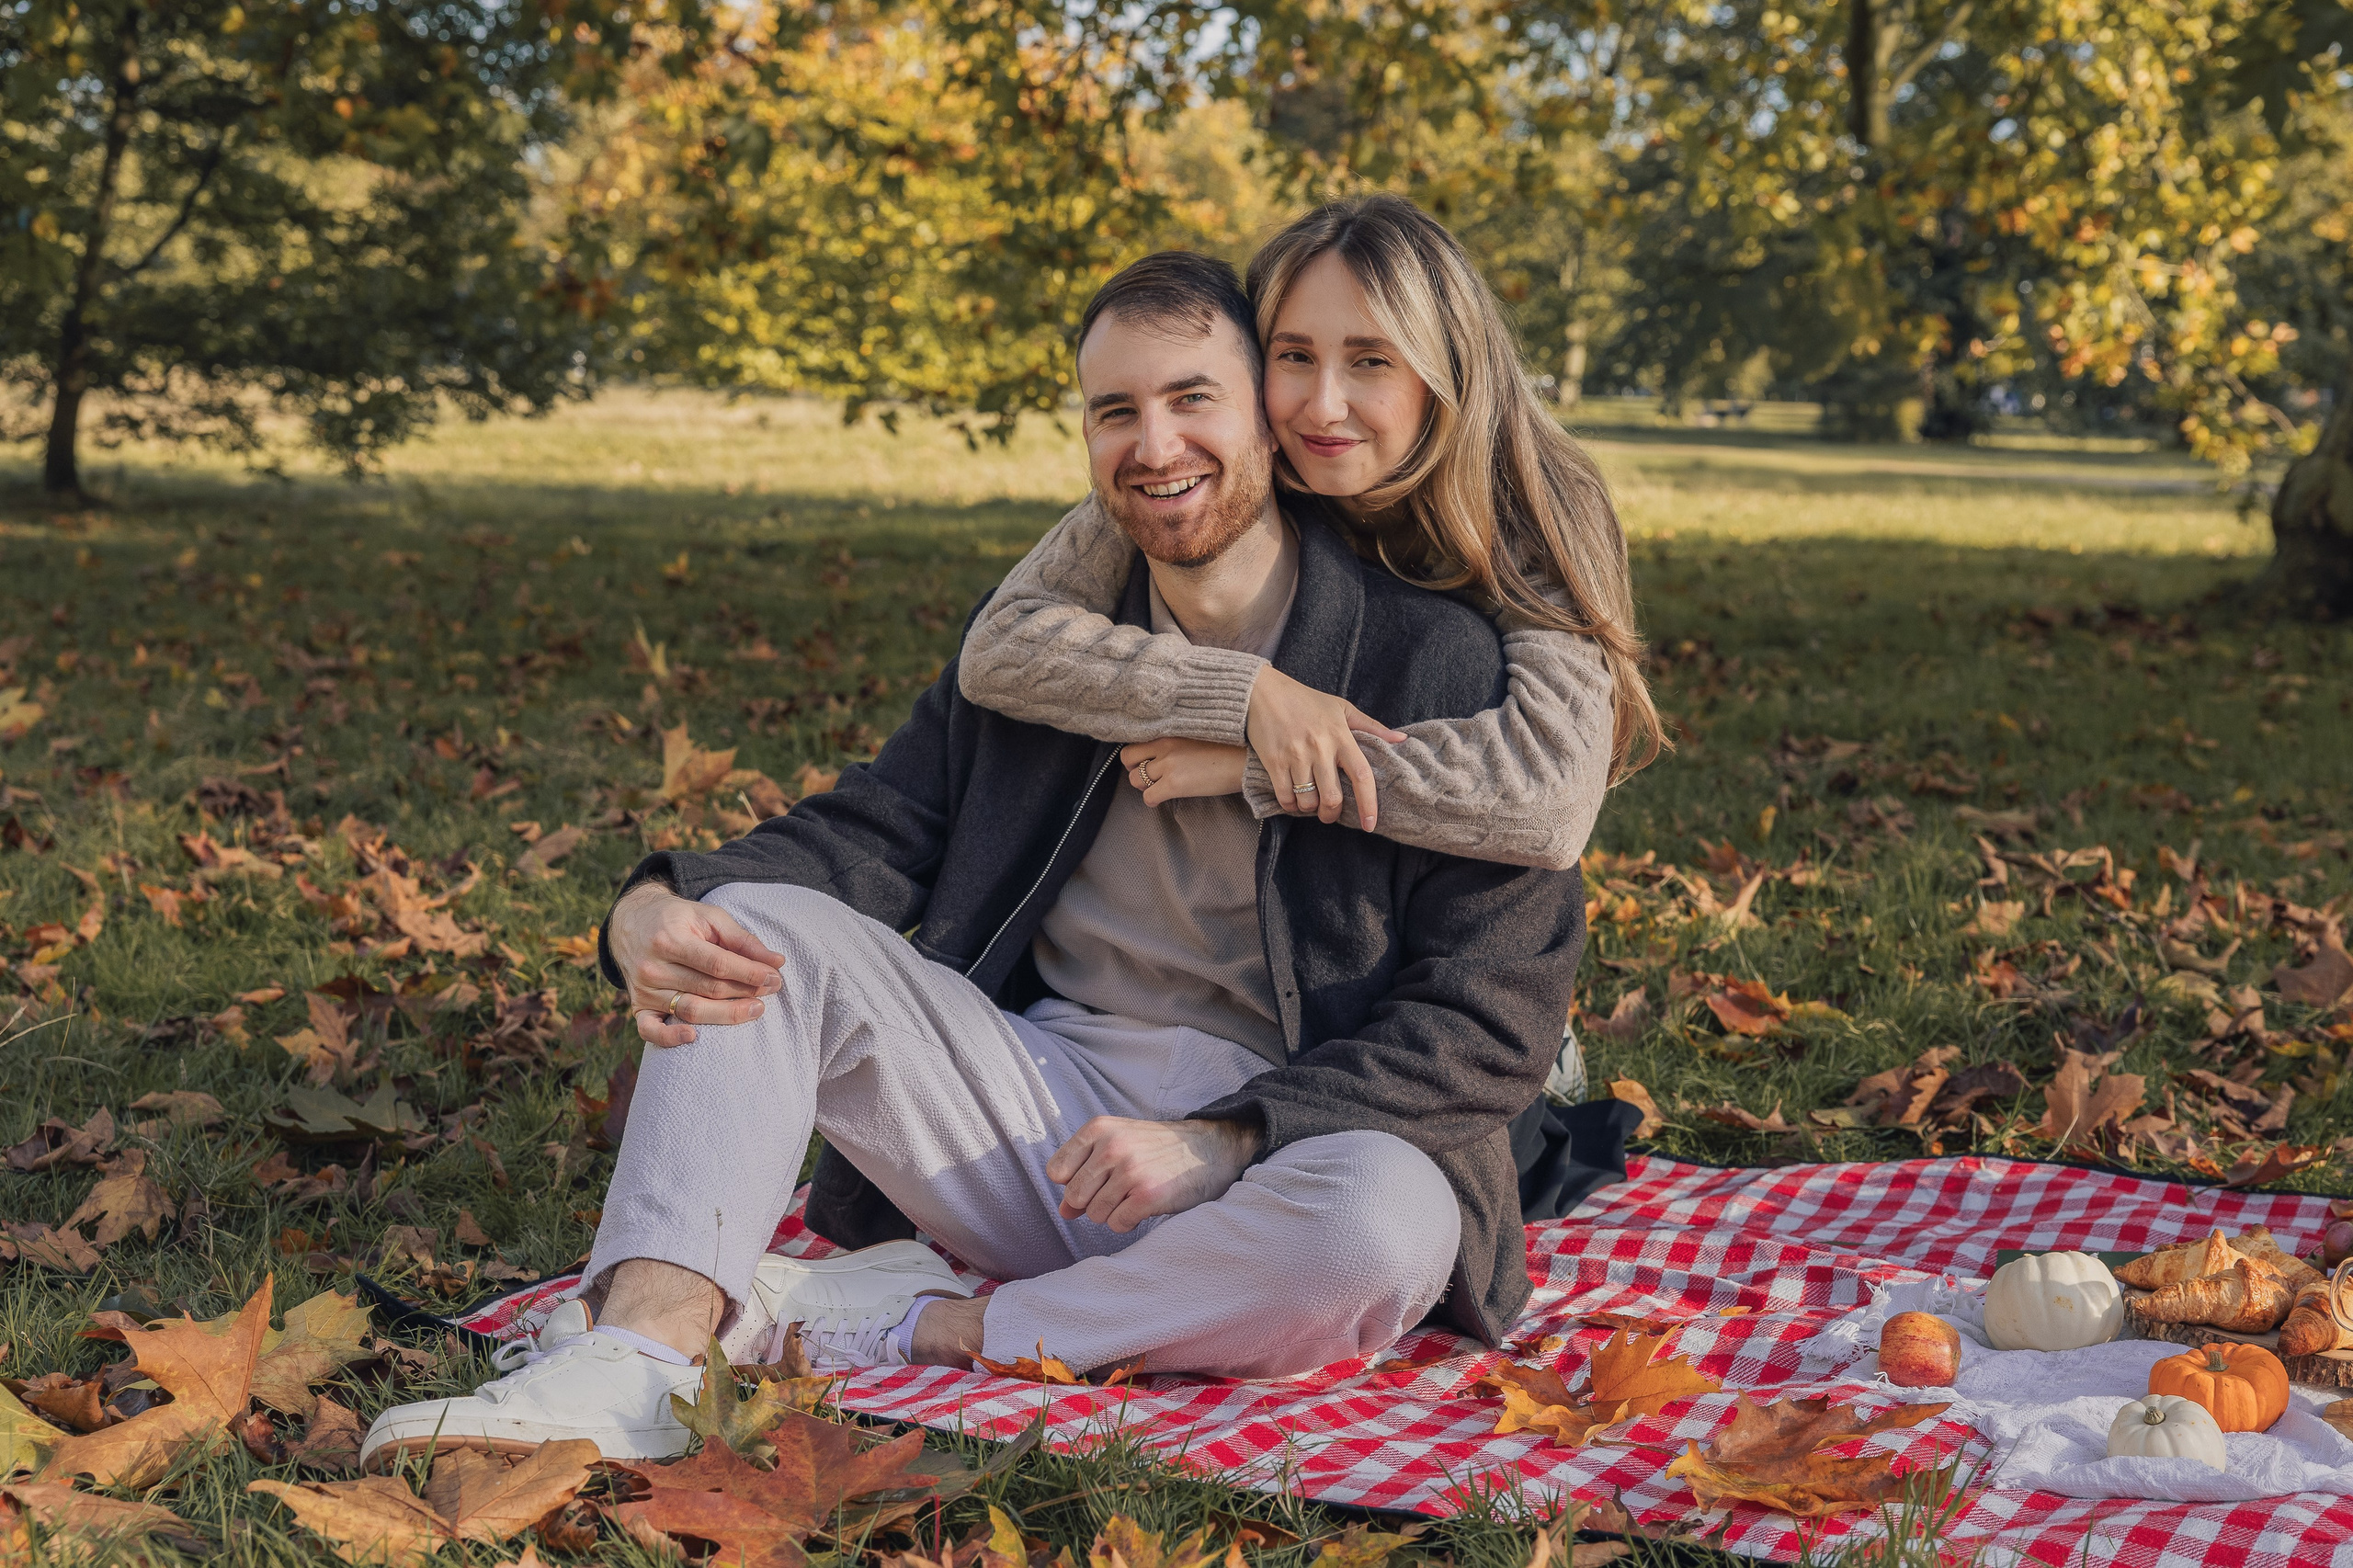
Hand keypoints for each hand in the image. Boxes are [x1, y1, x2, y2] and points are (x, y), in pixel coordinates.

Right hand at [608, 883, 787, 1047]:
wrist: (630, 922)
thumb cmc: (677, 918)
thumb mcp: (709, 917)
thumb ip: (742, 939)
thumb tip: (776, 961)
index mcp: (671, 939)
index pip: (718, 964)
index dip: (750, 973)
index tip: (774, 977)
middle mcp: (654, 967)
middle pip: (708, 989)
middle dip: (745, 992)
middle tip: (772, 991)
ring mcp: (644, 989)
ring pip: (690, 1010)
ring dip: (726, 1015)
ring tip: (755, 1009)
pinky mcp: (638, 1006)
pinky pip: (650, 1031)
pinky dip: (670, 1038)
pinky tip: (694, 1037)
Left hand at [1045, 1116, 1259, 1231]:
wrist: (1209, 1149)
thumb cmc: (1157, 1148)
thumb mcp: (1117, 1145)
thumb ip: (1084, 1174)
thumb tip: (1063, 1212)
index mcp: (1099, 1129)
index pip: (1056, 1171)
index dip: (1073, 1182)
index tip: (1096, 1178)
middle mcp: (1112, 1147)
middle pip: (1074, 1196)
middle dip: (1092, 1202)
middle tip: (1119, 1190)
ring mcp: (1130, 1171)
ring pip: (1095, 1214)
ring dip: (1113, 1212)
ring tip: (1135, 1194)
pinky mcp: (1148, 1196)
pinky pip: (1117, 1224)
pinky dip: (1128, 1222)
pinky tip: (1144, 1207)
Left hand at [1119, 738, 1245, 805]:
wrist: (1246, 759)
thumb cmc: (1230, 747)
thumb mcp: (1198, 733)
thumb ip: (1178, 739)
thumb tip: (1168, 751)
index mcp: (1170, 731)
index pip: (1136, 740)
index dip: (1138, 753)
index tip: (1147, 760)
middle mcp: (1164, 746)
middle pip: (1128, 758)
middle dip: (1135, 769)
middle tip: (1150, 776)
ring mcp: (1168, 765)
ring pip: (1135, 780)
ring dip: (1145, 786)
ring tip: (1160, 787)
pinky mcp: (1174, 784)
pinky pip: (1148, 797)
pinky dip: (1153, 800)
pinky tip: (1164, 798)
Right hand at [1244, 666, 1403, 827]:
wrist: (1262, 692)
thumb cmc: (1306, 700)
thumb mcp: (1341, 708)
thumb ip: (1371, 727)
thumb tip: (1402, 740)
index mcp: (1341, 736)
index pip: (1362, 776)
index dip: (1368, 804)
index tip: (1370, 824)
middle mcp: (1320, 747)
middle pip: (1332, 798)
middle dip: (1332, 814)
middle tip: (1329, 813)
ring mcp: (1296, 755)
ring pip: (1308, 801)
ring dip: (1310, 809)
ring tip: (1309, 802)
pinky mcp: (1274, 761)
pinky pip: (1285, 797)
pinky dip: (1290, 805)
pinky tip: (1292, 799)